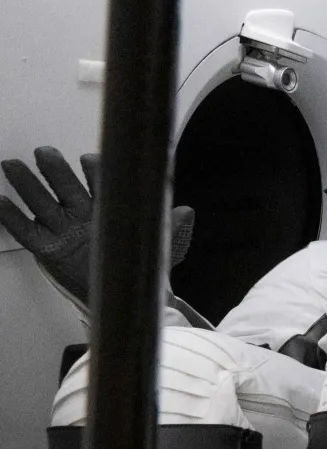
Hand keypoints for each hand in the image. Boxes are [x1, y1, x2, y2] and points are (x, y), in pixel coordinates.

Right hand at [0, 148, 196, 303]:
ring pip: (42, 203)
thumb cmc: (142, 266)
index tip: (90, 159)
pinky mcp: (50, 250)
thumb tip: (186, 211)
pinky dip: (11, 218)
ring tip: (12, 165)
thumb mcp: (163, 245)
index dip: (95, 170)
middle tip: (44, 153)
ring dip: (27, 184)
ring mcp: (64, 231)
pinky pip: (26, 232)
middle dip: (55, 169)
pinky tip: (1, 202)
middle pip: (65, 187)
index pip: (99, 182)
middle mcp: (82, 215)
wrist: (130, 295)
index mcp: (107, 208)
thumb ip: (172, 226)